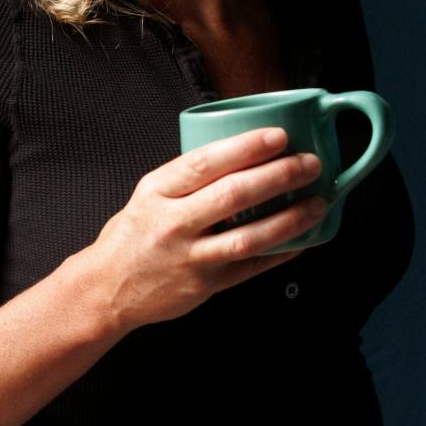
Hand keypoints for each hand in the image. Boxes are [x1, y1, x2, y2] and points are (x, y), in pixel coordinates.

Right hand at [86, 127, 325, 331]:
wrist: (107, 288)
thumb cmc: (135, 233)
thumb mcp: (150, 194)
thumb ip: (189, 177)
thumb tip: (245, 151)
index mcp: (158, 191)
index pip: (206, 162)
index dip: (246, 147)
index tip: (279, 136)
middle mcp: (172, 223)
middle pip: (233, 196)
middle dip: (278, 176)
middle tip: (310, 164)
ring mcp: (190, 258)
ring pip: (248, 237)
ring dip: (290, 218)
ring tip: (318, 203)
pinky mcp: (205, 286)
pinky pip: (251, 267)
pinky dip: (280, 252)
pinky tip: (304, 239)